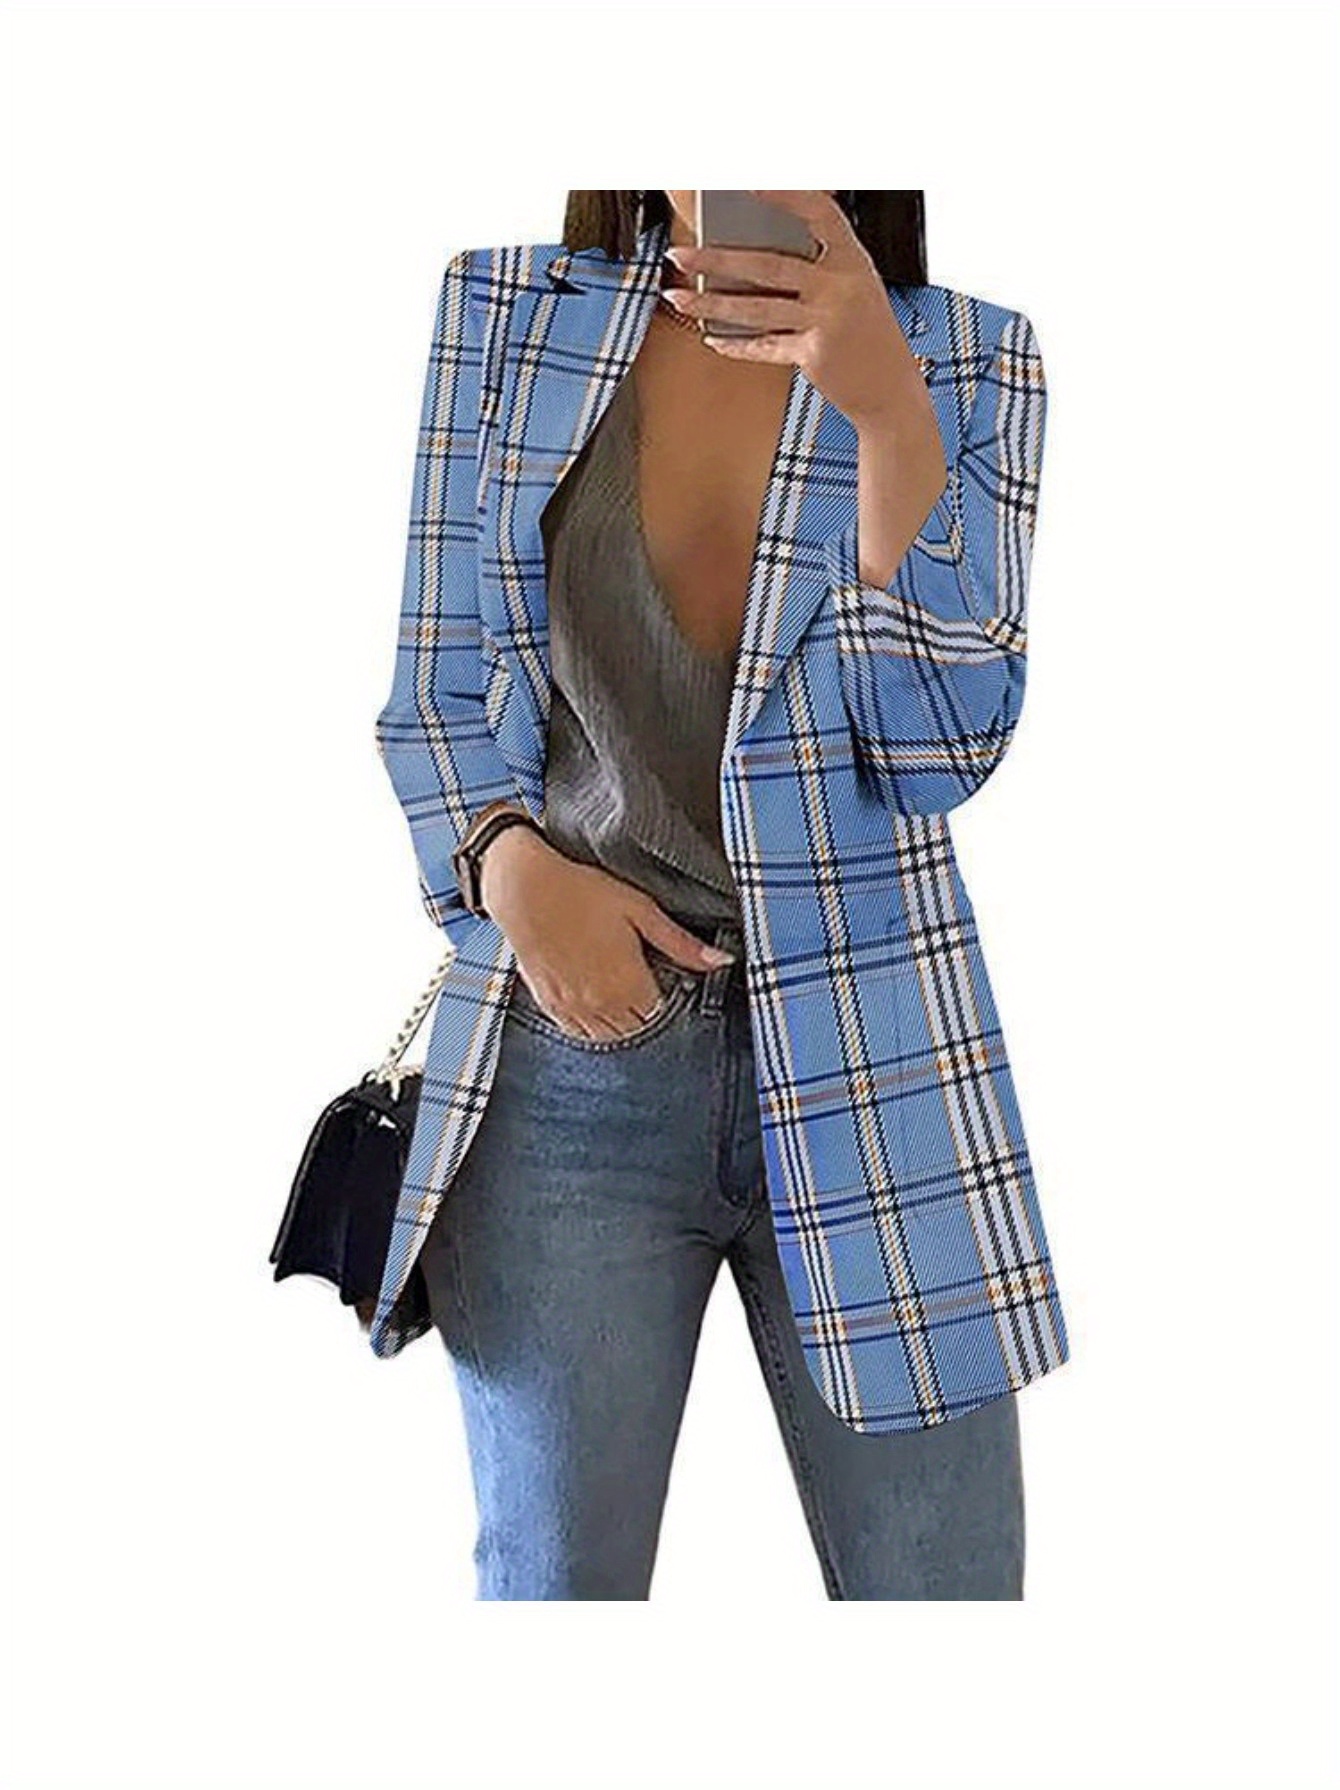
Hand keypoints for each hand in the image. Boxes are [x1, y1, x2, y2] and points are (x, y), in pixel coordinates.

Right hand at [480, 828, 734, 1041]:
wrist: (524, 888)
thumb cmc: (583, 892)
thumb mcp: (641, 910)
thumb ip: (681, 944)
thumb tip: (723, 962)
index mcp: (629, 985)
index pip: (663, 1016)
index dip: (669, 999)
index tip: (666, 979)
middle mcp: (601, 1006)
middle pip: (638, 1031)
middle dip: (647, 1015)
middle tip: (646, 985)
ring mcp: (573, 1009)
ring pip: (609, 1037)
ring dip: (621, 1024)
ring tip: (622, 993)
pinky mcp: (549, 1004)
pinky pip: (578, 1033)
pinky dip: (592, 1026)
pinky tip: (596, 1003)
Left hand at [660, 188, 932, 434]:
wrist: (892, 390)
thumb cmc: (868, 335)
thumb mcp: (854, 290)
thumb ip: (815, 270)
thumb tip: (749, 256)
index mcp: (853, 259)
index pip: (818, 211)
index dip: (783, 193)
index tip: (744, 182)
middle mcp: (841, 285)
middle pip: (767, 265)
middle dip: (715, 258)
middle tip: (678, 253)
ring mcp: (827, 321)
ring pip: (756, 308)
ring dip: (710, 302)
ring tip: (677, 295)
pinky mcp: (814, 355)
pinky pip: (764, 345)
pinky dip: (736, 343)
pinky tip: (712, 337)